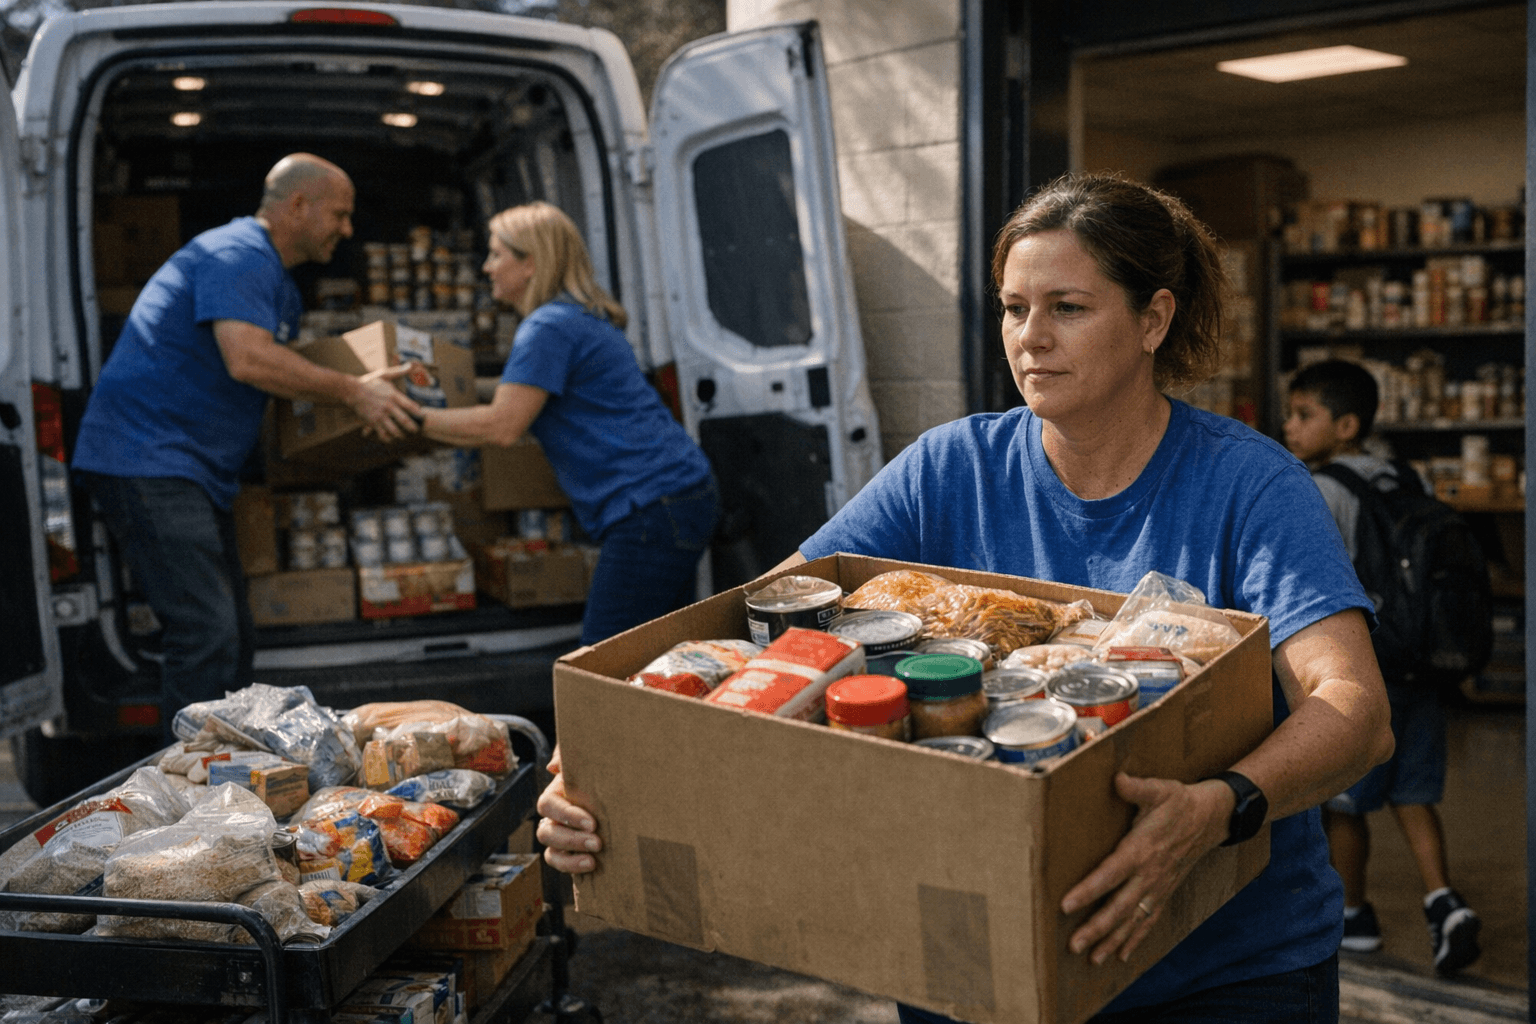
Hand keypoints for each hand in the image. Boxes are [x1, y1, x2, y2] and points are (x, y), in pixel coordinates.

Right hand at [352, 363, 422, 440]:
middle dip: (412, 427)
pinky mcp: (372, 422)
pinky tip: (390, 439)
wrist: (351, 390)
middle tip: (416, 431)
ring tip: (403, 436)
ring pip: (394, 430)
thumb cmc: (369, 382)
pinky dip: (387, 438)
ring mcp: (380, 415)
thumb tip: (411, 365)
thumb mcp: (384, 375)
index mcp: (393, 395)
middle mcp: (388, 406)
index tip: (422, 416)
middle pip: (405, 420)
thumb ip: (398, 372)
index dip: (418, 413)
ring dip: (401, 435)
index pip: (410, 406)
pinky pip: (382, 434)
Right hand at [535, 746, 600, 874]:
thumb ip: (571, 757)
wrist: (622, 798)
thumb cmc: (606, 775)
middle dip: (571, 839)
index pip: (548, 805)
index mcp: (557, 793)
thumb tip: (554, 767)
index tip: (591, 823)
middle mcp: (554, 816)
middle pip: (546, 832)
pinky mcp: (569, 852)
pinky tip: (592, 866)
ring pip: (551, 850)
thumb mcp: (593, 761)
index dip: (566, 815)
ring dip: (570, 856)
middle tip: (597, 842)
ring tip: (594, 858)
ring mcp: (559, 836)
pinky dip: (572, 866)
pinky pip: (559, 863)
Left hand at [1059, 773, 1231, 964]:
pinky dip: (1135, 939)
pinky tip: (1121, 955)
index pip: (1110, 875)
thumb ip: (1136, 788)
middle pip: (1119, 907)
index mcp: (1141, 850)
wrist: (1212, 818)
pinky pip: (1149, 921)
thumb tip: (1117, 778)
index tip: (1066, 905)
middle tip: (1073, 945)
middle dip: (1096, 928)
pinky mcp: (1165, 892)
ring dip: (1112, 940)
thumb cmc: (1179, 802)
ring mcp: (1158, 887)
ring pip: (1133, 920)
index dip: (1088, 891)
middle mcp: (1149, 874)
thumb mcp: (1160, 789)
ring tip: (1092, 959)